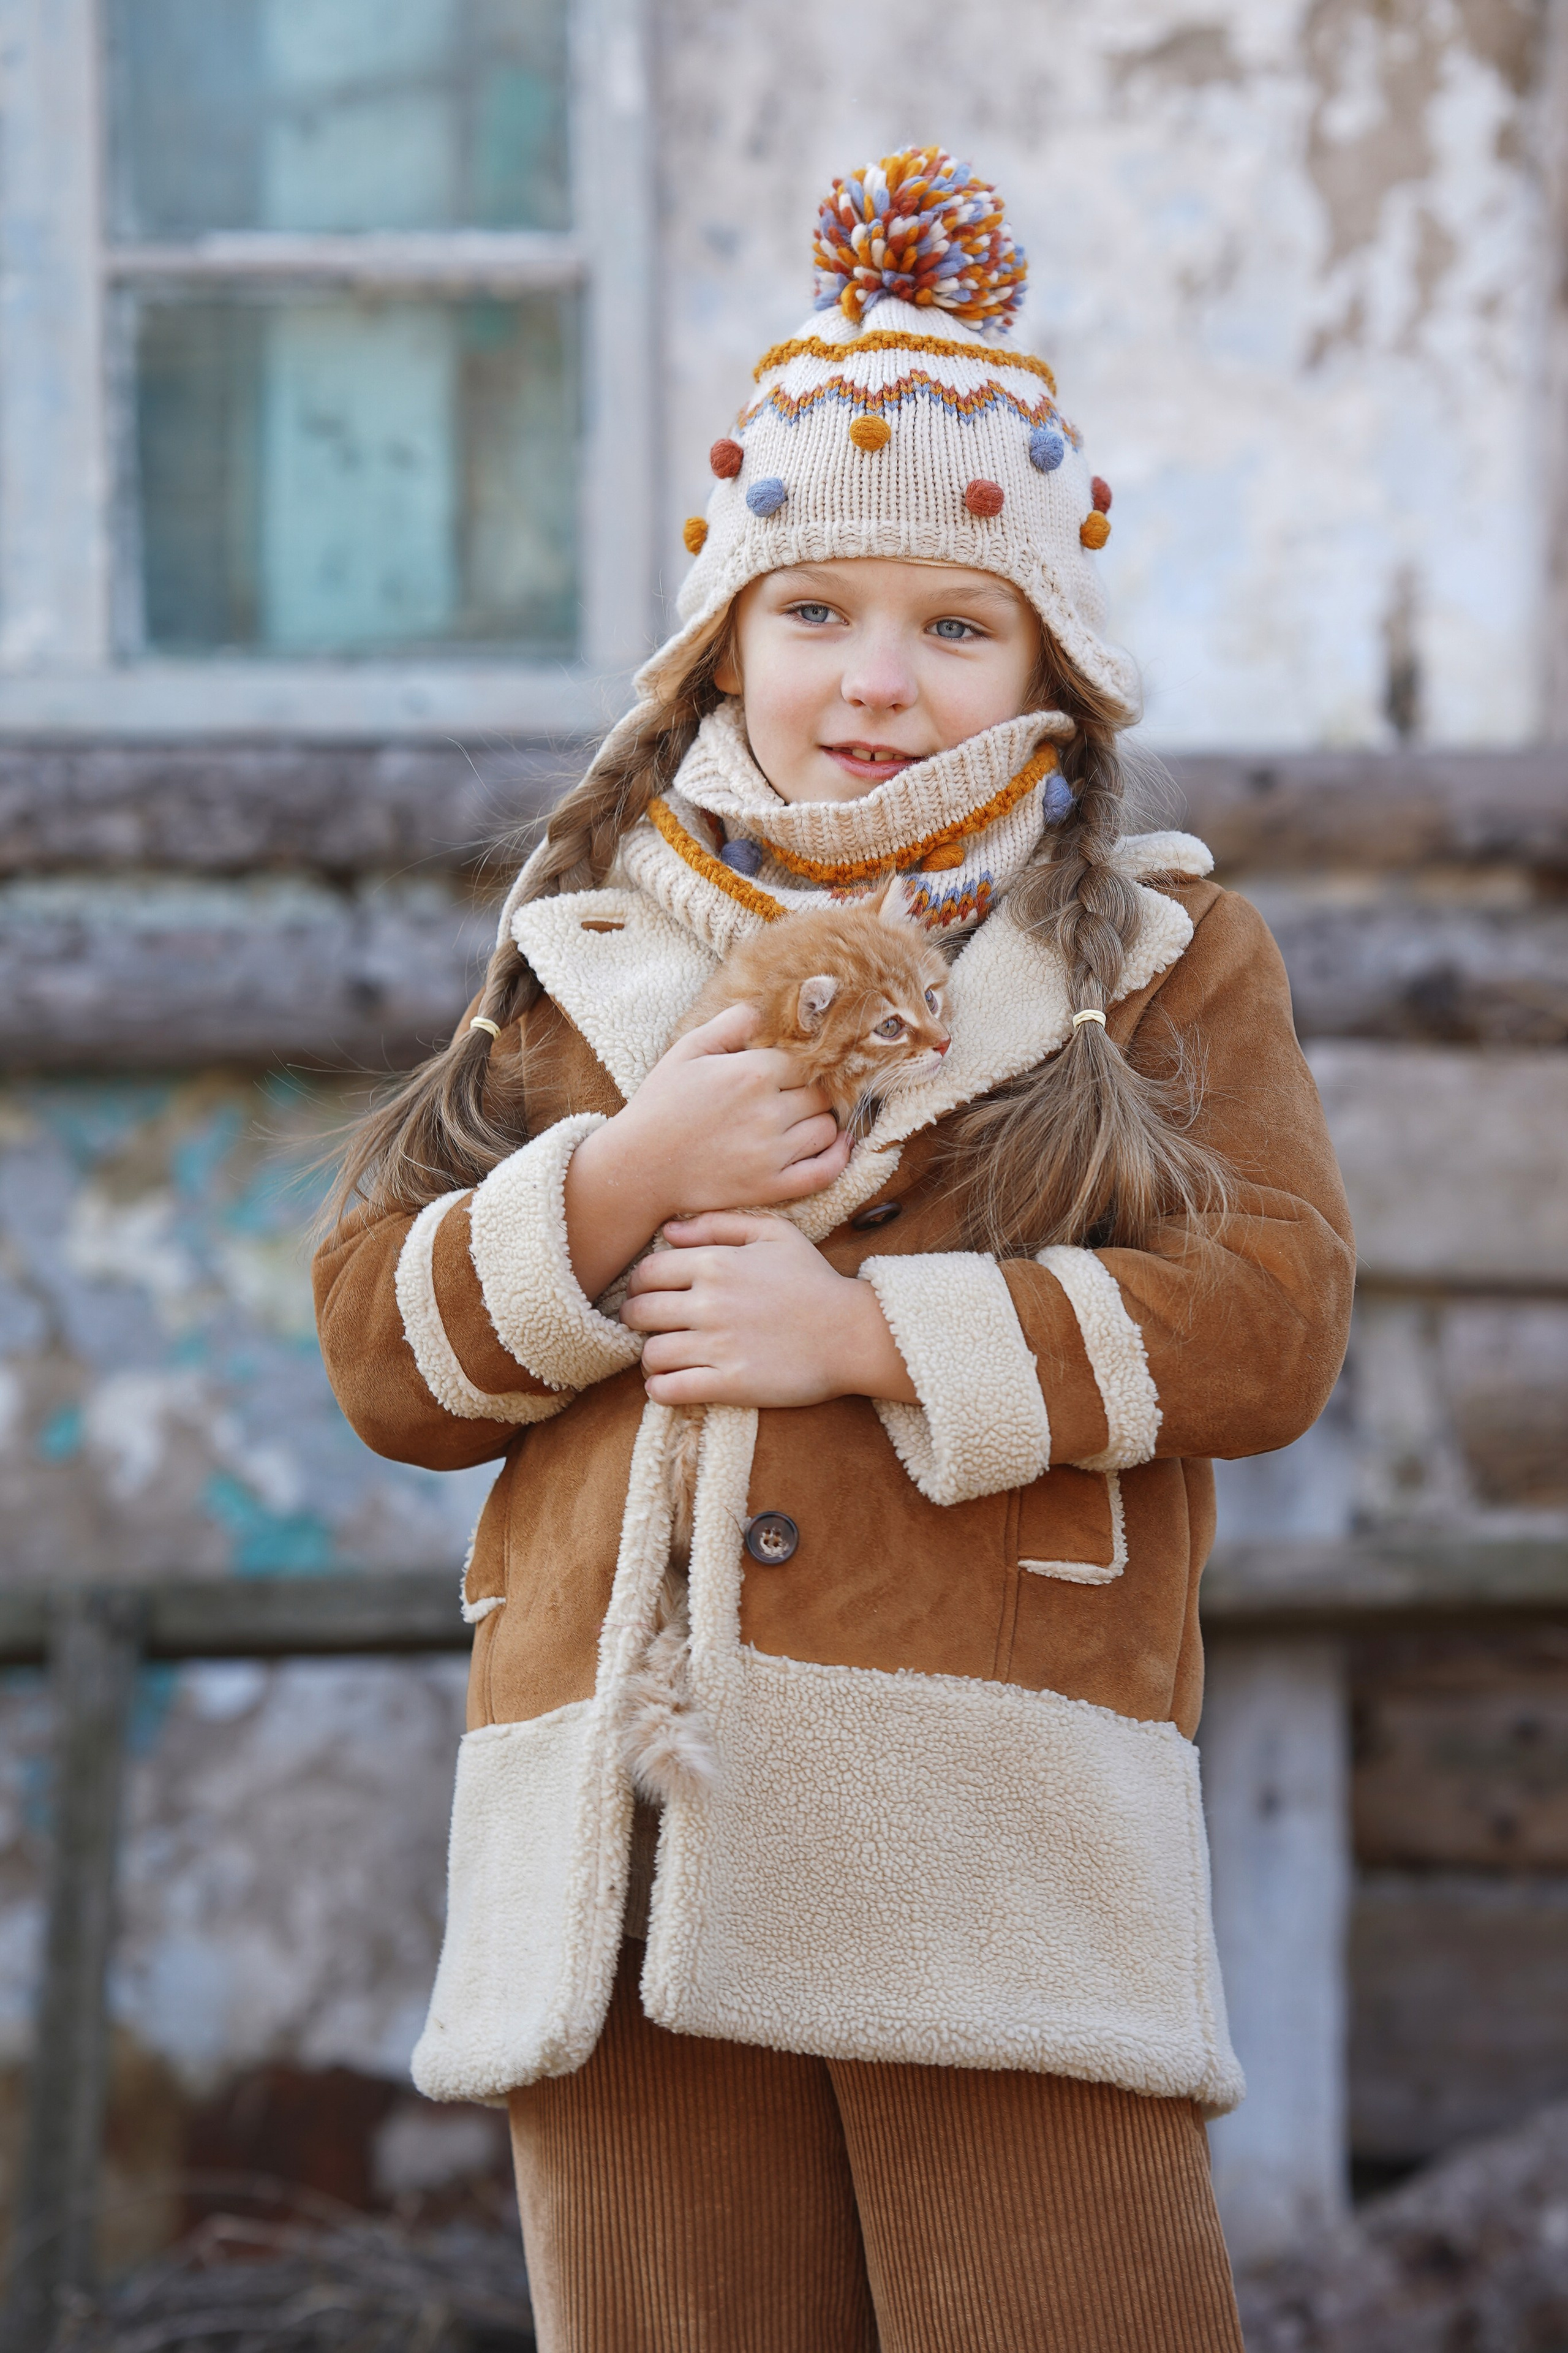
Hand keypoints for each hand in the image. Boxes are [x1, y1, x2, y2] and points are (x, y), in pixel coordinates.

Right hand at [564, 1005, 851, 1299]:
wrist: (638, 1167)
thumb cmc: (660, 1105)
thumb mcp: (686, 1051)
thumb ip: (728, 1024)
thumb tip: (762, 1011)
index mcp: (750, 1073)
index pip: (805, 1062)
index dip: (800, 1066)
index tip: (791, 1074)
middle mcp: (767, 1111)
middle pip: (820, 1095)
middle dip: (811, 1094)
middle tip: (796, 1098)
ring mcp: (771, 1152)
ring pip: (827, 1129)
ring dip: (821, 1123)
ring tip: (803, 1121)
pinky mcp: (771, 1186)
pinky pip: (824, 1172)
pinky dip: (838, 1158)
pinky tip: (837, 1146)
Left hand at [620, 1212, 917, 1406]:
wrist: (853, 1333)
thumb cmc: (814, 1281)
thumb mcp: (775, 1234)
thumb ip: (719, 1224)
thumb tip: (669, 1230)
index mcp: (716, 1263)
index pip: (646, 1273)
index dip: (640, 1285)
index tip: (650, 1295)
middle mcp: (710, 1302)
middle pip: (640, 1312)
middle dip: (637, 1320)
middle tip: (651, 1326)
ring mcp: (718, 1345)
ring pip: (651, 1354)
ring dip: (650, 1357)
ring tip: (664, 1357)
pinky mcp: (730, 1383)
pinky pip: (669, 1389)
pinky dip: (660, 1389)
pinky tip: (668, 1384)